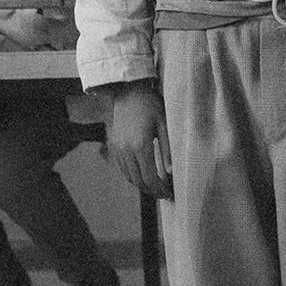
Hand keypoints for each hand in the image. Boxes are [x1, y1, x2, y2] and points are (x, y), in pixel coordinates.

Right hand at [103, 82, 172, 199]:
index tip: (170, 194)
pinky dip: (133, 176)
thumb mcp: (164, 125)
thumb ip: (167, 150)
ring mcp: (118, 148)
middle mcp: (126, 150)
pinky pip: (122, 168)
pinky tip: (143, 174)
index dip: (160, 190)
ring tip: (156, 186)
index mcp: (140, 145)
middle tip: (165, 193)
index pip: (150, 178)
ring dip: (142, 185)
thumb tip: (171, 172)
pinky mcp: (114, 145)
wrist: (129, 91)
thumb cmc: (150, 105)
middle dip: (153, 191)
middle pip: (139, 181)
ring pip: (129, 176)